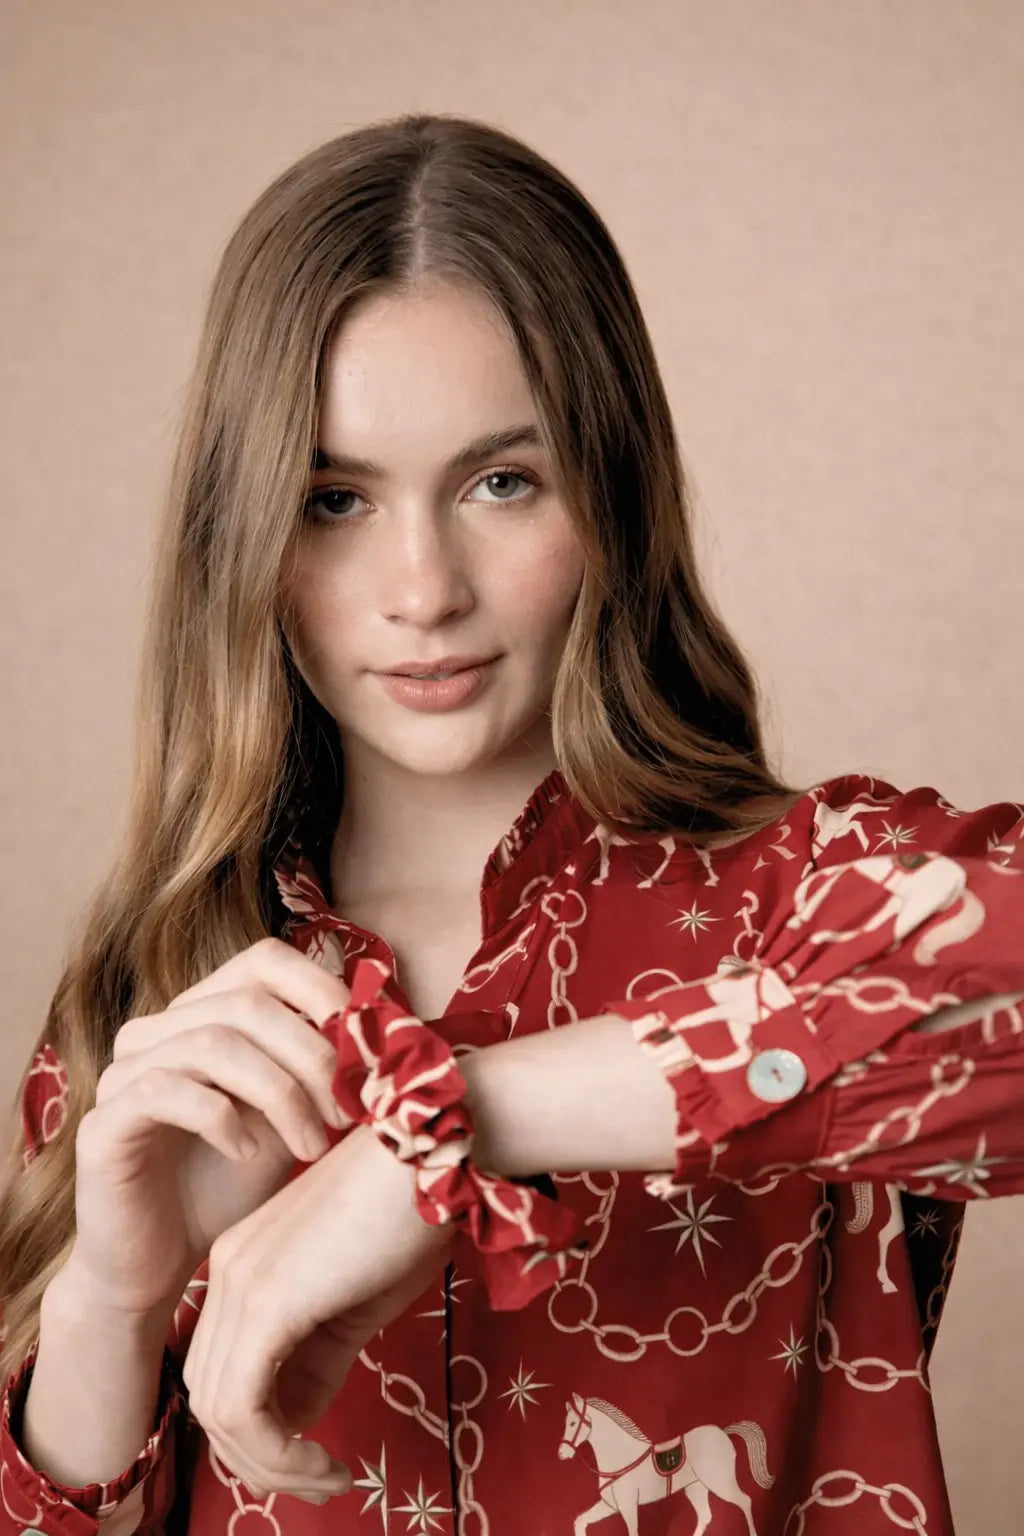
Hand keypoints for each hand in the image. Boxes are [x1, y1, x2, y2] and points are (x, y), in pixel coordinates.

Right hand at [67, 937, 350, 1318]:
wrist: (159, 1264)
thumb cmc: (231, 1185)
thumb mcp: (293, 1119)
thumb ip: (325, 1075)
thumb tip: (394, 1039)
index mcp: (203, 1012)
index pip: (265, 960)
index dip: (321, 990)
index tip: (366, 1046)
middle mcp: (157, 1028)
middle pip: (248, 1003)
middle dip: (312, 1055)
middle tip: (348, 1114)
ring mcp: (123, 1070)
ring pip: (213, 1044)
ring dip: (280, 1094)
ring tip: (311, 1145)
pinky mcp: (103, 1120)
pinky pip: (167, 1092)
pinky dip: (223, 1120)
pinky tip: (249, 1155)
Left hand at [182, 1124, 453, 1502]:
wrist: (438, 1146)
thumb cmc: (414, 1208)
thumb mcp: (362, 1294)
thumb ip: (321, 1356)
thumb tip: (298, 1422)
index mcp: (246, 1262)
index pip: (225, 1368)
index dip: (262, 1432)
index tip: (318, 1461)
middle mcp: (229, 1270)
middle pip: (211, 1395)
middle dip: (260, 1458)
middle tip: (322, 1483)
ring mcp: (242, 1281)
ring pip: (218, 1411)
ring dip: (271, 1466)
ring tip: (329, 1479)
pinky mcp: (268, 1299)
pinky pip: (243, 1409)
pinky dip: (278, 1454)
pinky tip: (327, 1463)